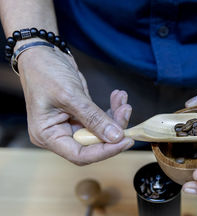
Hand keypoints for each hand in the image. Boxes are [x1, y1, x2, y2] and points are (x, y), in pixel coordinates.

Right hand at [18, 46, 133, 164]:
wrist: (42, 52)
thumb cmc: (44, 71)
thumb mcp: (70, 95)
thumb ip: (93, 118)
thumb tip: (115, 137)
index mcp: (48, 135)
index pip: (80, 155)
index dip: (105, 151)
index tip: (125, 140)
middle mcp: (59, 134)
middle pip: (94, 145)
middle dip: (113, 131)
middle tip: (126, 112)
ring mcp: (71, 125)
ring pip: (100, 132)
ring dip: (115, 119)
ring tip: (123, 102)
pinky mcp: (80, 116)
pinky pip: (100, 119)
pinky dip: (111, 110)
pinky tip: (118, 97)